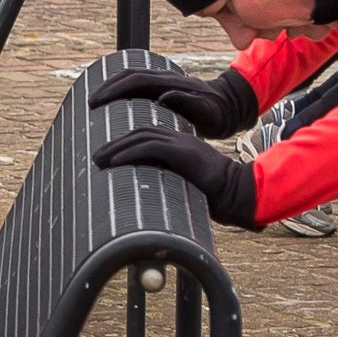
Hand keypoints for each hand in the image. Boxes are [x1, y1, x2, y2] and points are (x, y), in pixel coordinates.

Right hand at [92, 66, 259, 137]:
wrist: (232, 105)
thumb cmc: (219, 114)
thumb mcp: (208, 113)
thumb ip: (188, 103)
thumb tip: (163, 96)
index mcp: (171, 83)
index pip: (135, 80)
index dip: (113, 89)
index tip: (97, 101)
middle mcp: (166, 77)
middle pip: (129, 75)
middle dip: (107, 86)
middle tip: (89, 102)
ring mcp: (165, 80)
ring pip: (133, 77)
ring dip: (113, 85)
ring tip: (97, 101)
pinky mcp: (165, 86)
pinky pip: (139, 83)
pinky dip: (124, 88)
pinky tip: (115, 102)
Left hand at [94, 126, 258, 228]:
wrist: (241, 193)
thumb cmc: (218, 197)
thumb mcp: (189, 187)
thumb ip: (171, 185)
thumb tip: (153, 203)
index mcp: (181, 145)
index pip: (147, 137)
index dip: (126, 144)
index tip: (109, 156)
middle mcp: (179, 139)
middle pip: (139, 133)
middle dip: (115, 143)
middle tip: (96, 157)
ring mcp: (181, 144)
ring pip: (140, 137)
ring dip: (116, 148)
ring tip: (98, 159)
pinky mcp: (183, 154)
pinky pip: (150, 148)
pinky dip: (129, 153)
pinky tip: (114, 162)